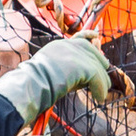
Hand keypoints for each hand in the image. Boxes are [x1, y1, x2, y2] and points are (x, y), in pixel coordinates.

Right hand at [0, 35, 114, 119]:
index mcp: (60, 45)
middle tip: (104, 81)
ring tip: (101, 95)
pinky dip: (100, 89)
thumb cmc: (35, 84)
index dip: (89, 38)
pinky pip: (97, 77)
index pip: (80, 38)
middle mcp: (68, 45)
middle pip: (92, 51)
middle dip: (100, 65)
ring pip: (97, 66)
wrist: (31, 85)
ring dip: (102, 82)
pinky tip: (99, 98)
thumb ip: (67, 69)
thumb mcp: (52, 71)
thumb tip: (85, 76)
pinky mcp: (81, 65)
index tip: (96, 37)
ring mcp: (75, 54)